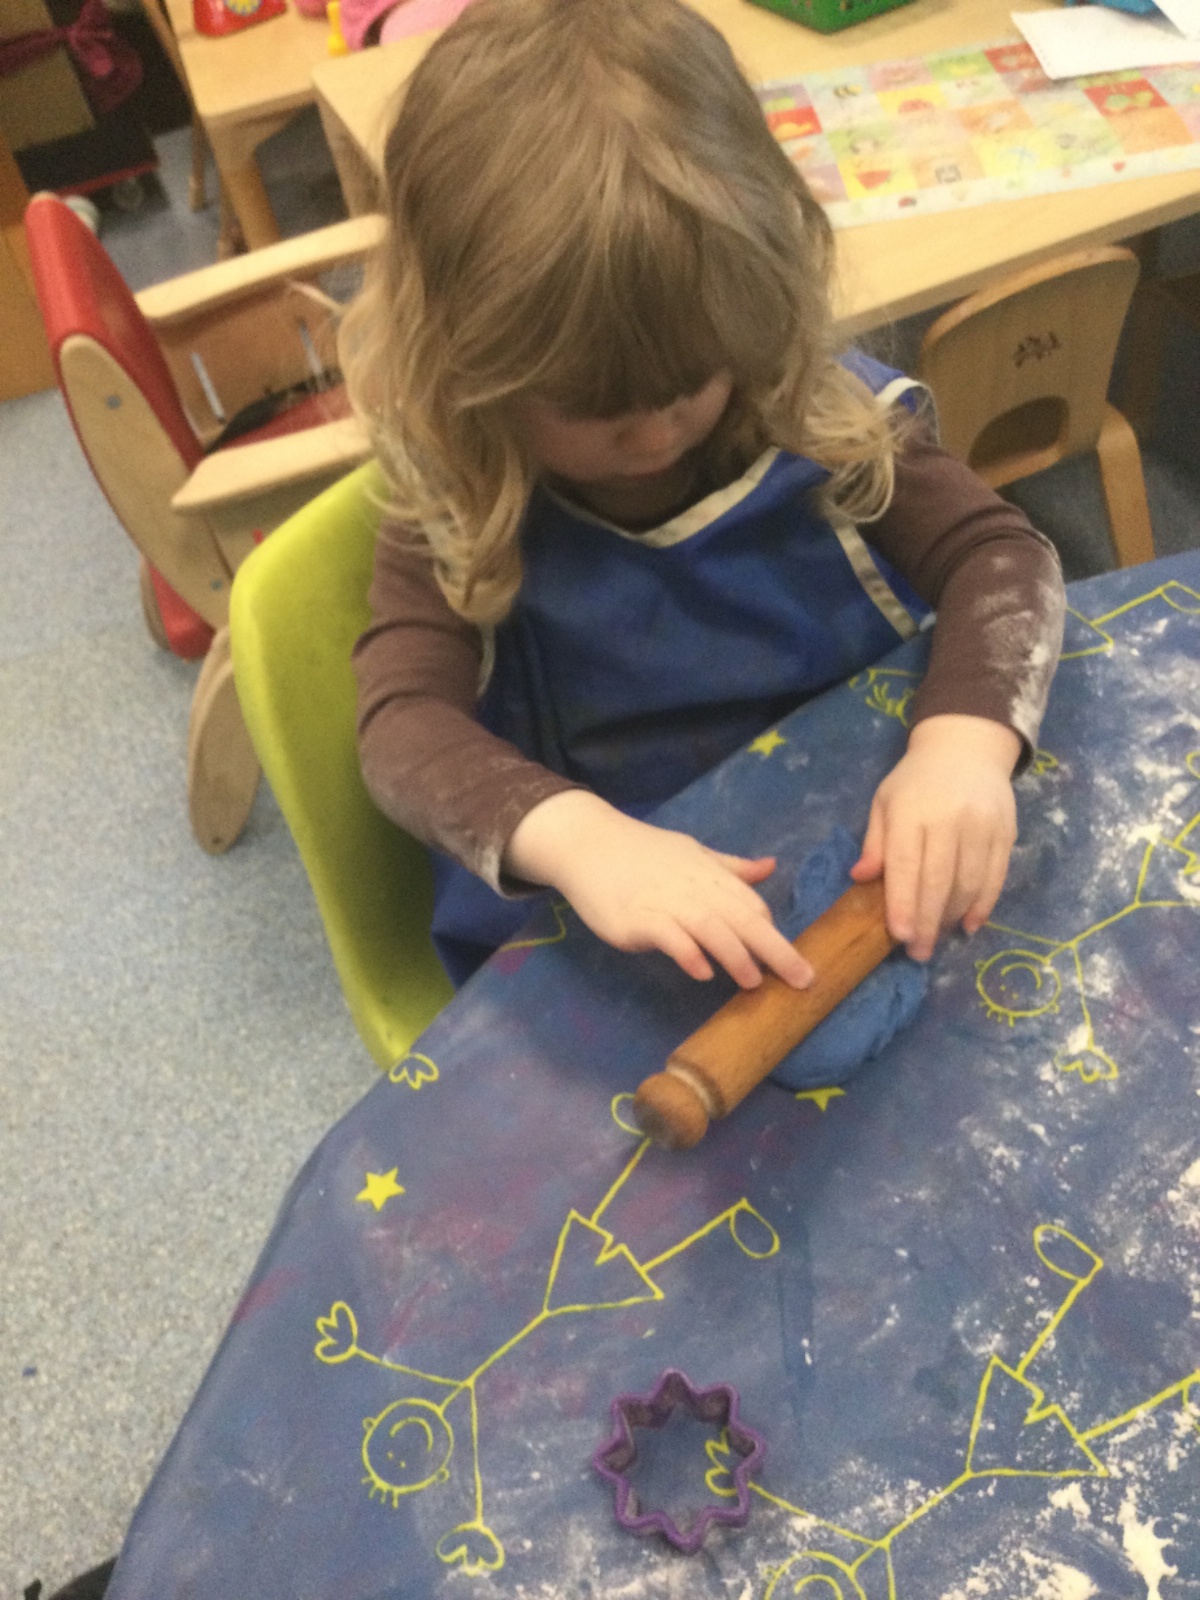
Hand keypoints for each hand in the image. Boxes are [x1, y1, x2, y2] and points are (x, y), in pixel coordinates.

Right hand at [504, 791, 812, 989]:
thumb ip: (730, 868)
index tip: (790, 961)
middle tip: (803, 980)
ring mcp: (664, 902)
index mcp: (709, 873)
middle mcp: (693, 887)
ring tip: (754, 982)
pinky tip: (701, 972)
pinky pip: (668, 936)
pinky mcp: (636, 919)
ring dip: (735, 955)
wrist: (586, 843)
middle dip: (775, 949)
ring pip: (710, 928)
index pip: (751, 904)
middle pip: (742, 918)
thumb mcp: (691, 853)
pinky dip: (687, 953)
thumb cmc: (641, 852)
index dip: (772, 931)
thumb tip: (770, 867)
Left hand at [850, 714, 1020, 960]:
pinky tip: (970, 924)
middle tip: (918, 953)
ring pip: (970, 883)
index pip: (906, 865)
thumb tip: (860, 878)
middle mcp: (949, 819)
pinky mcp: (1006, 831)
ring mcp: (982, 825)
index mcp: (911, 811)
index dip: (902, 903)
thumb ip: (875, 842)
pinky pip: (996, 876)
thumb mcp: (884, 801)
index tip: (898, 936)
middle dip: (927, 922)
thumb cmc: (915, 781)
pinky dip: (984, 905)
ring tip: (938, 937)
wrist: (967, 746)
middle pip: (939, 881)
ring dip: (953, 917)